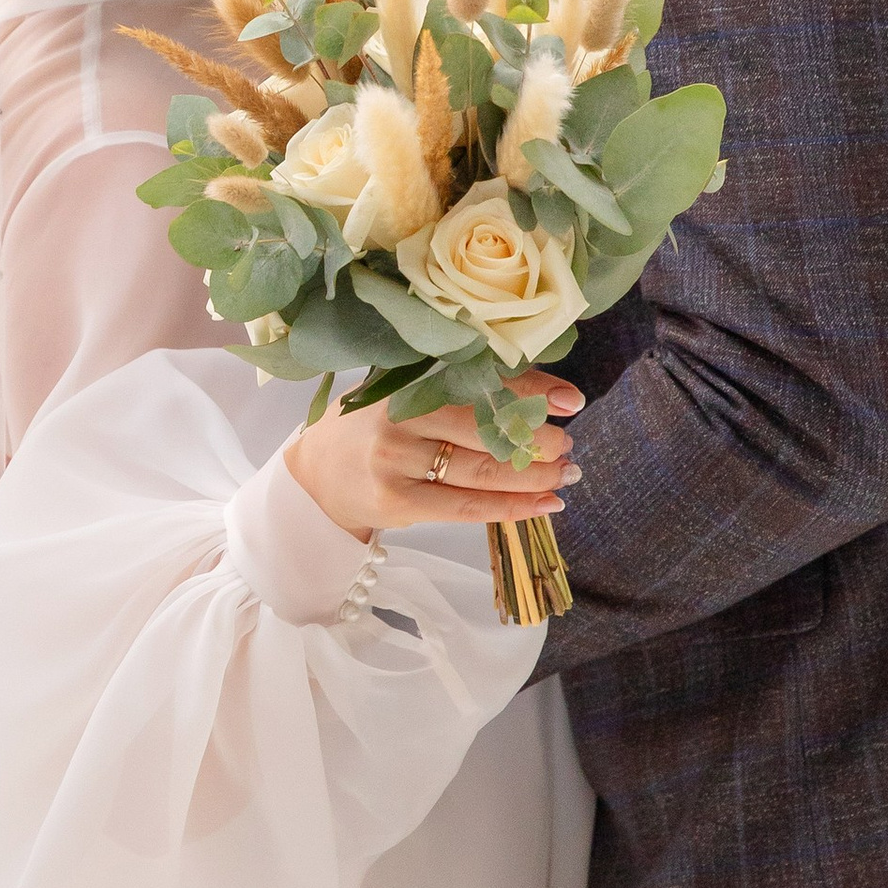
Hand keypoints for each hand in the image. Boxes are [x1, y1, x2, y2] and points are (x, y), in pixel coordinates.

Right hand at [283, 370, 584, 546]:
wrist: (316, 475)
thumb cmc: (373, 429)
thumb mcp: (405, 396)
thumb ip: (459, 391)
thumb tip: (540, 391)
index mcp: (407, 380)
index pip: (479, 382)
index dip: (531, 390)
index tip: (572, 399)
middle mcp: (400, 416)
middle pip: (485, 428)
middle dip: (537, 439)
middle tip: (566, 445)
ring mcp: (396, 460)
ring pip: (482, 471)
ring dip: (533, 474)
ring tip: (565, 473)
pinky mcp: (396, 501)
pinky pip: (466, 507)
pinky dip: (511, 507)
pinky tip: (544, 504)